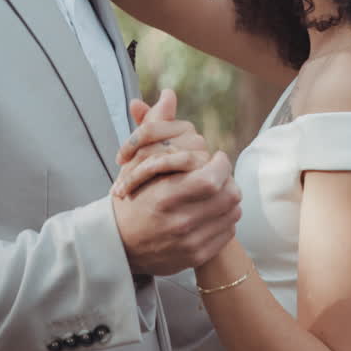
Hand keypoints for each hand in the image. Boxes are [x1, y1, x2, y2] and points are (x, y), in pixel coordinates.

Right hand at [111, 90, 240, 274]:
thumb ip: (155, 127)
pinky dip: (224, 218)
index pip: (214, 177)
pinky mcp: (198, 256)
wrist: (117, 245)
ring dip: (228, 198)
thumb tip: (168, 94)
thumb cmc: (129, 197)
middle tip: (218, 173)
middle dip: (228, 179)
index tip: (213, 158)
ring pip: (232, 212)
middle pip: (229, 194)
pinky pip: (228, 232)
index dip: (220, 164)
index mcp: (166, 196)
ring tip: (214, 191)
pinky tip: (210, 211)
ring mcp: (191, 242)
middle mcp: (181, 222)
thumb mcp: (136, 162)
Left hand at [112, 91, 207, 197]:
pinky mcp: (203, 171)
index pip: (150, 127)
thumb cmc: (163, 179)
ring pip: (158, 158)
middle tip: (116, 187)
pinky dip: (147, 178)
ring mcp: (202, 155)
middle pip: (152, 145)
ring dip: (134, 176)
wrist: (180, 208)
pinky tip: (136, 194)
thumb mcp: (150, 152)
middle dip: (130, 166)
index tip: (119, 160)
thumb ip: (146, 126)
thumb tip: (134, 102)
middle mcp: (196, 138)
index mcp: (183, 128)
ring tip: (120, 192)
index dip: (130, 143)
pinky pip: (167, 166)